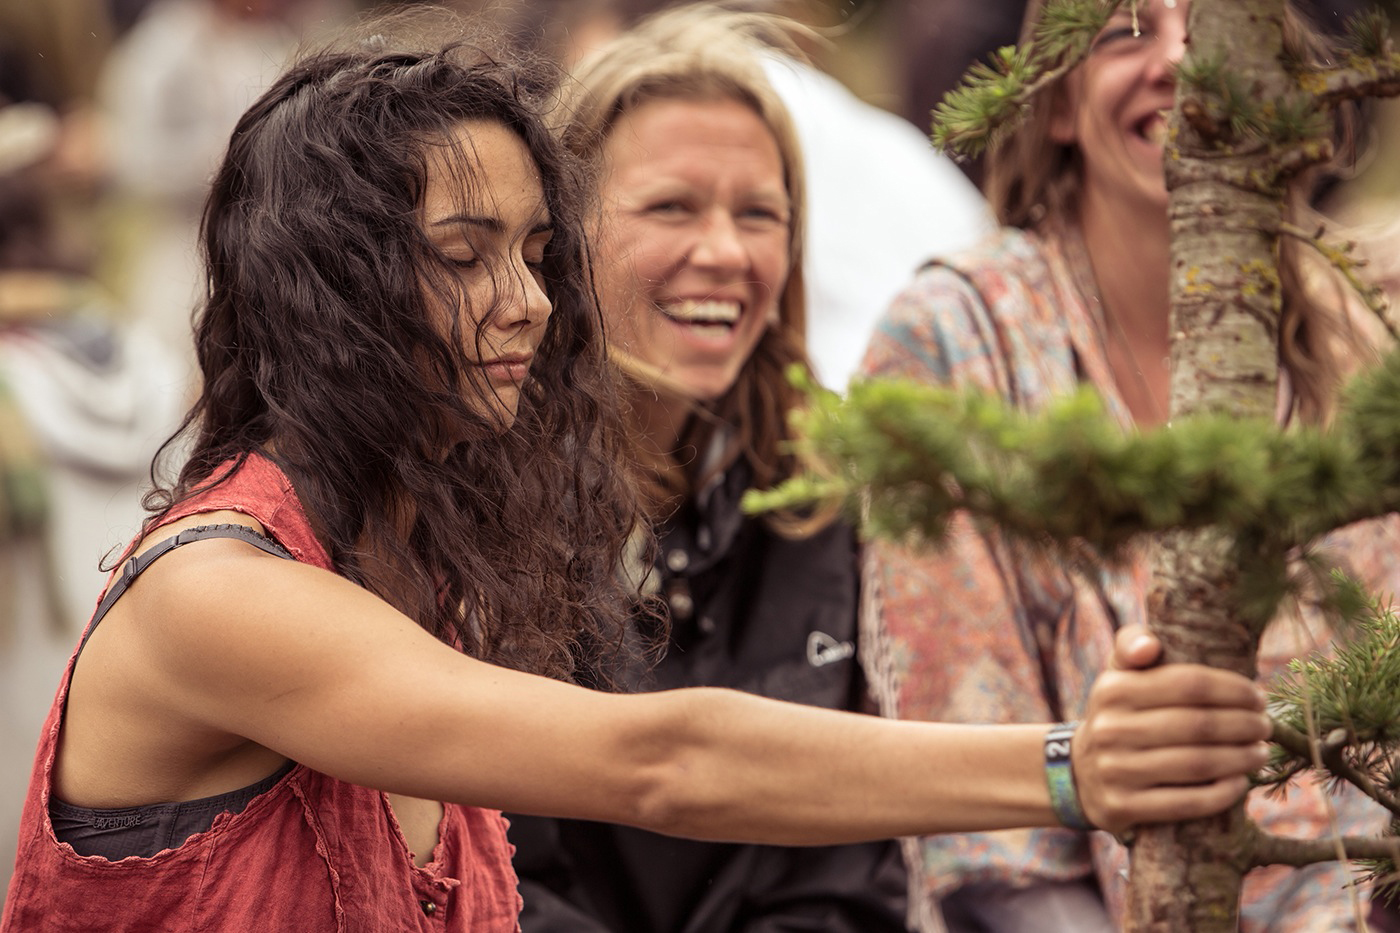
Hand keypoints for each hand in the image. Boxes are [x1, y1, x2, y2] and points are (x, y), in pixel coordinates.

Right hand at [1071, 626, 1270, 834]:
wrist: (1079, 773)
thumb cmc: (1118, 715)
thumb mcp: (1117, 675)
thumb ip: (1132, 644)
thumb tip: (1151, 645)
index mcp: (1112, 689)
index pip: (1188, 684)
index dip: (1233, 689)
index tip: (1257, 696)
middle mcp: (1110, 729)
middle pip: (1198, 726)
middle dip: (1244, 725)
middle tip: (1266, 726)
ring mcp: (1115, 770)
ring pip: (1196, 765)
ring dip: (1241, 759)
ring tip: (1260, 752)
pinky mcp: (1123, 806)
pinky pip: (1186, 803)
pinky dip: (1222, 794)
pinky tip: (1240, 784)